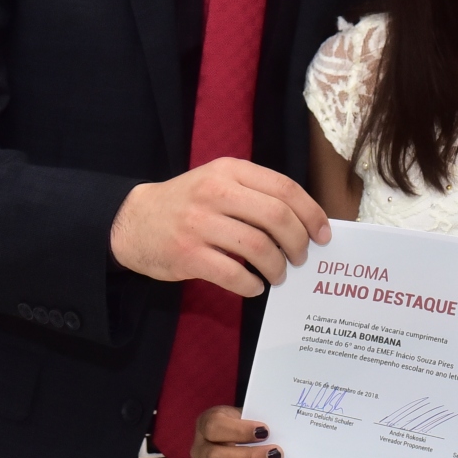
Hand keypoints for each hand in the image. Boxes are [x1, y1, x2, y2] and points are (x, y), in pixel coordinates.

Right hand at [109, 158, 330, 295]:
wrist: (134, 220)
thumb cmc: (188, 203)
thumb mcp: (220, 182)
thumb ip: (256, 194)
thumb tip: (306, 223)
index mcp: (230, 170)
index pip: (285, 188)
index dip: (311, 213)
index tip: (323, 234)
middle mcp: (215, 192)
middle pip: (276, 217)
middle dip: (298, 243)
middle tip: (301, 259)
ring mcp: (199, 223)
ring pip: (258, 247)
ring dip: (277, 267)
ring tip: (278, 275)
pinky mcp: (186, 254)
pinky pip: (232, 274)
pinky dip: (251, 284)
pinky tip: (254, 286)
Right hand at [194, 404, 282, 457]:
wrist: (236, 439)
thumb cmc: (244, 426)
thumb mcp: (248, 415)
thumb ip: (259, 423)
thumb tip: (286, 429)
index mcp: (206, 427)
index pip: (214, 427)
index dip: (238, 430)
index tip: (265, 430)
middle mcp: (201, 454)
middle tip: (276, 454)